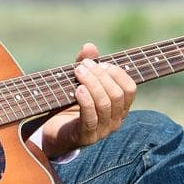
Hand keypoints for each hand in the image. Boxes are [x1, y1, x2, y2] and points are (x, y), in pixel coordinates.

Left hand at [40, 43, 136, 157]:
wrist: (54, 133)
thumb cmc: (69, 105)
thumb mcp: (79, 81)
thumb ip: (86, 65)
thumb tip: (89, 46)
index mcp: (119, 106)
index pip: (130, 88)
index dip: (118, 73)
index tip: (102, 63)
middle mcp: (115, 120)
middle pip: (117, 94)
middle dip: (100, 76)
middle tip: (83, 65)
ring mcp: (102, 130)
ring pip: (105, 104)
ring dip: (92, 84)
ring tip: (78, 72)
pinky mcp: (87, 137)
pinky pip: (90, 118)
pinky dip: (85, 101)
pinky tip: (78, 90)